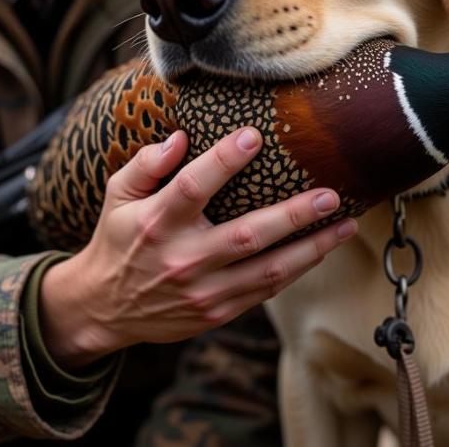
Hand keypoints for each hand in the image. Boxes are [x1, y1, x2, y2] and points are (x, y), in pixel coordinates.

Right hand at [38, 126, 356, 368]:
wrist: (103, 307)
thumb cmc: (118, 238)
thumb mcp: (118, 194)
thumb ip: (146, 164)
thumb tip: (179, 137)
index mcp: (156, 223)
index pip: (193, 187)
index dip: (223, 161)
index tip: (254, 136)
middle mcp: (181, 259)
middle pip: (245, 236)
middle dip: (293, 215)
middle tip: (330, 194)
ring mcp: (202, 292)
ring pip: (267, 272)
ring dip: (311, 249)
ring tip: (345, 225)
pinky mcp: (216, 313)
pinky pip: (264, 293)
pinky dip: (295, 271)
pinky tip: (319, 250)